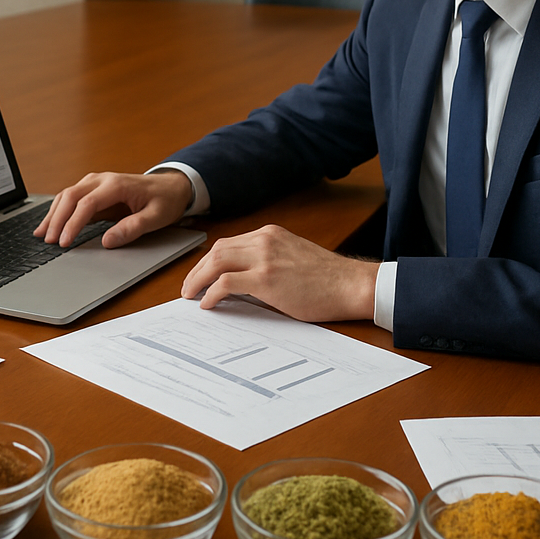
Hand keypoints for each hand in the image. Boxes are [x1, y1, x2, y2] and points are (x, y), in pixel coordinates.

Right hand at [34, 170, 192, 247]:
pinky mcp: (94, 189)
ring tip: (41, 234)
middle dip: (57, 219)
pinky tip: (50, 224)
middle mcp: (102, 179)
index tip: (64, 242)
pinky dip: (58, 210)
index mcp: (117, 185)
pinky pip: (71, 198)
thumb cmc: (165, 200)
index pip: (87, 204)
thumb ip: (132, 228)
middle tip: (48, 241)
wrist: (172, 186)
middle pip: (70, 196)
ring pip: (67, 195)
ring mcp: (96, 182)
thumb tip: (107, 241)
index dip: (73, 224)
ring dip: (53, 214)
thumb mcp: (156, 217)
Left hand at [179, 224, 377, 321]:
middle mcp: (264, 240)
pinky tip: (208, 303)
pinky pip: (226, 282)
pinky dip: (211, 292)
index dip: (208, 261)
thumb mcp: (292, 259)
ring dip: (198, 279)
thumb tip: (239, 283)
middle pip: (217, 250)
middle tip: (188, 288)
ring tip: (190, 295)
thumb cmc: (328, 279)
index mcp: (270, 234)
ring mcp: (265, 257)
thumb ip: (266, 263)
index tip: (200, 276)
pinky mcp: (266, 278)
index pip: (228, 244)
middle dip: (197, 269)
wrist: (351, 284)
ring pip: (216, 261)